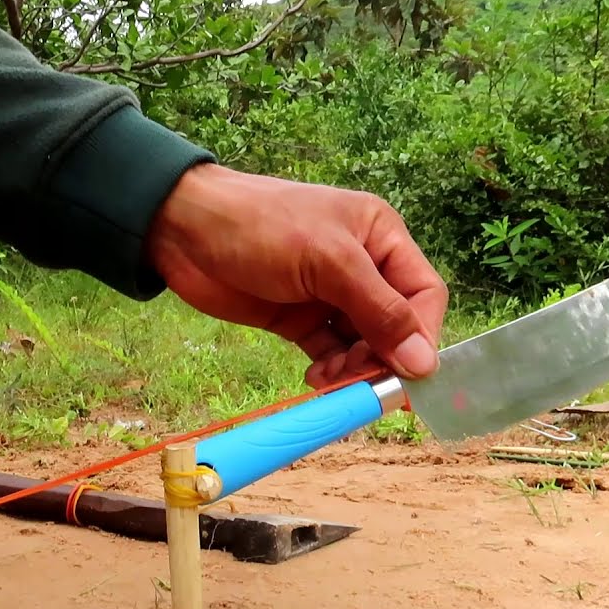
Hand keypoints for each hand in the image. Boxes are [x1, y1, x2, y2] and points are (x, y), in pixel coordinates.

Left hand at [144, 163, 447, 388]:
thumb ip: (379, 311)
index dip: (422, 335)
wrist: (184, 230)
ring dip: (354, 368)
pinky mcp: (297, 319)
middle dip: (384, 357)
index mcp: (381, 236)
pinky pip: (329, 353)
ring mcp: (328, 295)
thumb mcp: (329, 262)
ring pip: (362, 345)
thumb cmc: (262, 227)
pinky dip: (329, 371)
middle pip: (394, 325)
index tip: (409, 373)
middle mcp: (361, 266)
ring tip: (331, 378)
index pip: (423, 294)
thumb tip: (424, 361)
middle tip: (361, 381)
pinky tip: (317, 379)